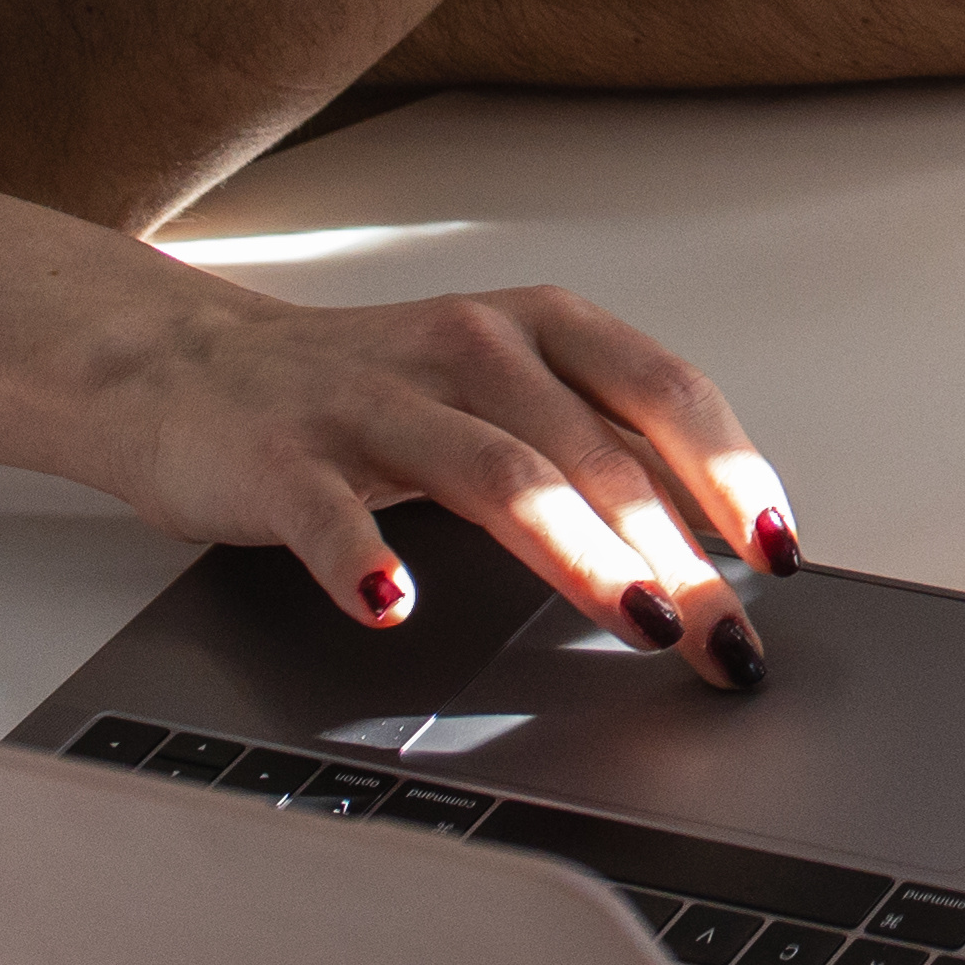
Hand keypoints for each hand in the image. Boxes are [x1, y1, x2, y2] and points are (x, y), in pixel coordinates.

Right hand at [106, 273, 793, 687]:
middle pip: (595, 451)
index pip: (662, 393)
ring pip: (497, 474)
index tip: (777, 551)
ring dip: (578, 552)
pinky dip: (364, 560)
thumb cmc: (370, 390)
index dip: (730, 470)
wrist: (186, 368)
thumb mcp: (500, 390)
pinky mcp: (283, 453)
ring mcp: (375, 398)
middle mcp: (470, 347)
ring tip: (638, 619)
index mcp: (539, 328)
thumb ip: (594, 441)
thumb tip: (717, 541)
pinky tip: (393, 609)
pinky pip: (331, 512)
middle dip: (675, 551)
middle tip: (725, 636)